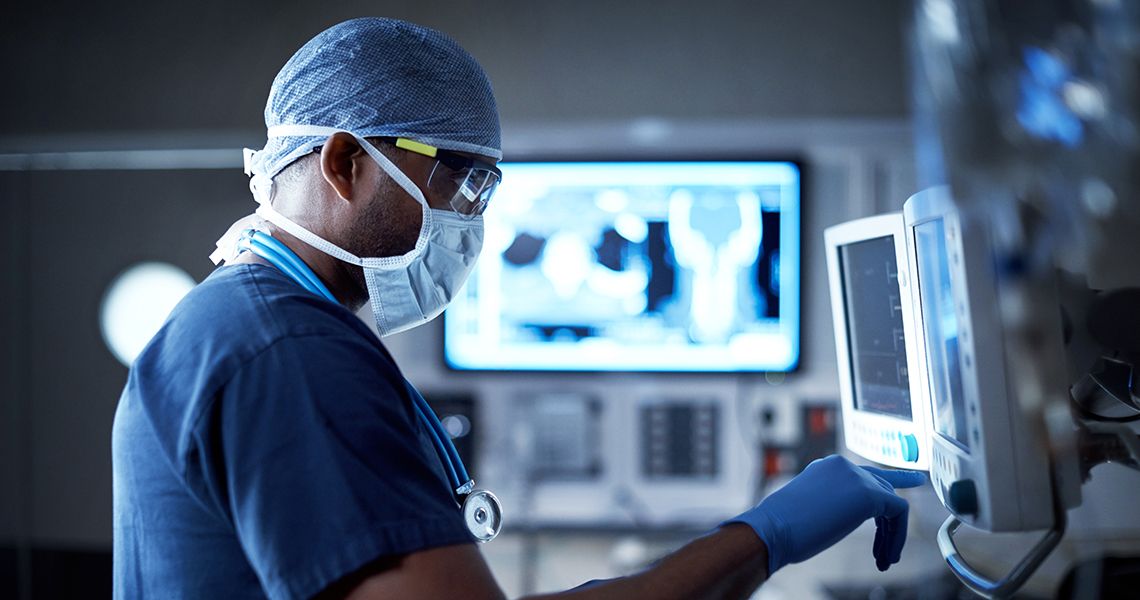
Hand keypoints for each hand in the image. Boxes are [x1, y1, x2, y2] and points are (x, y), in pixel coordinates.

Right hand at [725, 455, 926, 574]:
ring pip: (892, 503)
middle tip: (887, 552)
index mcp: (828, 467)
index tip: (909, 487)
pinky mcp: (869, 493)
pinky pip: (898, 512)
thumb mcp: (813, 507)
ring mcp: (857, 477)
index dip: (886, 491)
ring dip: (892, 535)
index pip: (865, 475)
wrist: (773, 528)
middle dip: (889, 524)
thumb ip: (834, 503)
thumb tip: (846, 515)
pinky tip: (886, 556)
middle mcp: (844, 466)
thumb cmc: (784, 528)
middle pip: (882, 489)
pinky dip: (897, 536)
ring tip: (885, 560)